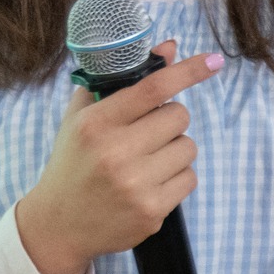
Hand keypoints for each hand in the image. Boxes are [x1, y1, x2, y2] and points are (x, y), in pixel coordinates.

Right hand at [14, 40, 225, 273]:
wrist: (58, 225)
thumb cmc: (72, 163)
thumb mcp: (82, 117)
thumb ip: (122, 80)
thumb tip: (170, 48)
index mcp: (96, 123)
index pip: (152, 88)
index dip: (187, 72)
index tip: (214, 61)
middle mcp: (116, 152)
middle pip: (178, 117)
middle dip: (169, 120)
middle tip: (148, 132)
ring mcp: (135, 184)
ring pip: (188, 148)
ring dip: (174, 150)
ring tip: (146, 161)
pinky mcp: (151, 212)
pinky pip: (189, 179)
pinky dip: (176, 178)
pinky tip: (151, 183)